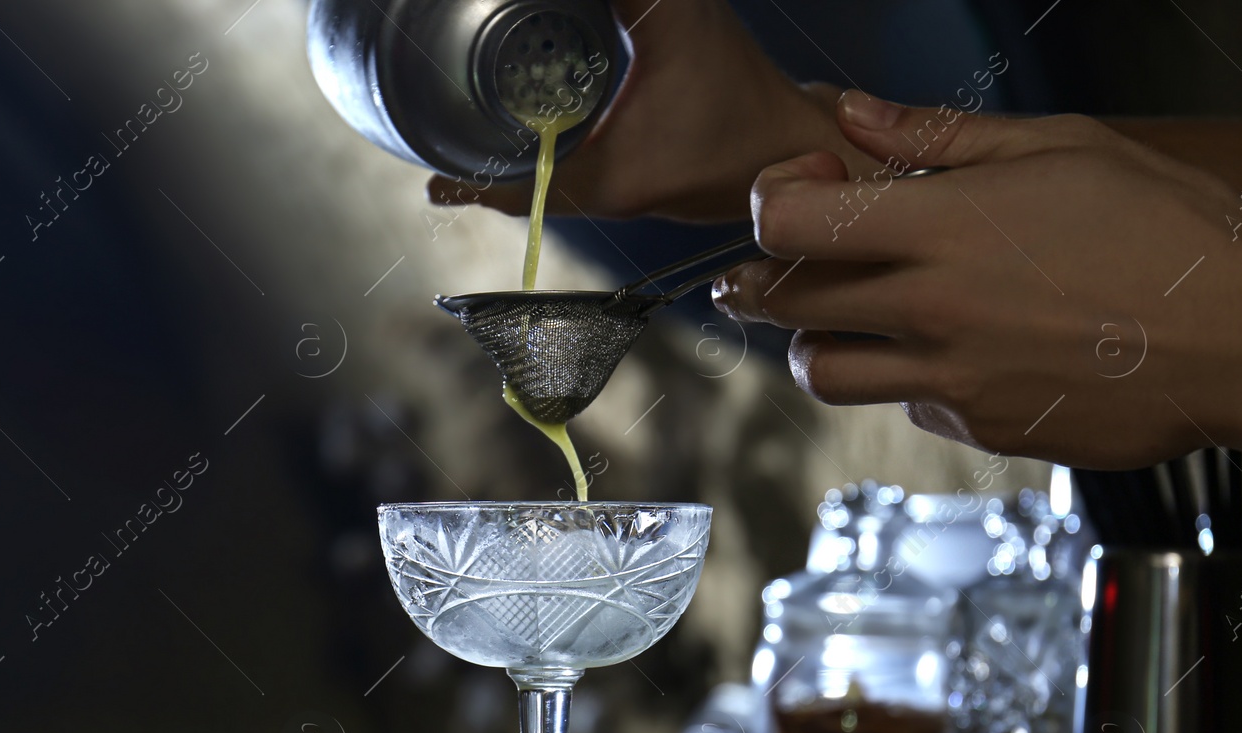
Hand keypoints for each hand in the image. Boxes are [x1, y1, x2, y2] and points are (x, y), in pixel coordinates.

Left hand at [425, 0, 877, 222]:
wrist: (807, 146)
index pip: (514, 190)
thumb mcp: (678, 24)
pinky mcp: (647, 181)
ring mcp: (628, 195)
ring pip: (552, 185)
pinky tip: (552, 128)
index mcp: (603, 181)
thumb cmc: (747, 99)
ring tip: (486, 141)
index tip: (433, 182)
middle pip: (524, 191)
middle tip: (448, 150)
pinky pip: (582, 175)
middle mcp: (608, 199)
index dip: (469, 184)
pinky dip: (556, 156)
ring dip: (521, 164)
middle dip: (485, 171)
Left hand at [712, 91, 1241, 469]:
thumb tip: (854, 113)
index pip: (792, 224)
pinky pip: (905, 406)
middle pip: (788, 304)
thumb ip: (941, 133)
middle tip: (783, 267)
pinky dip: (907, 380)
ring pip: (822, 374)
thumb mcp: (1063, 147)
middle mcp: (932, 309)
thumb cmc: (1169, 229)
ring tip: (850, 320)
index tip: (805, 193)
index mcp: (945, 227)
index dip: (774, 204)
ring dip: (818, 343)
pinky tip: (952, 350)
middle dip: (767, 280)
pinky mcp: (979, 427)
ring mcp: (951, 378)